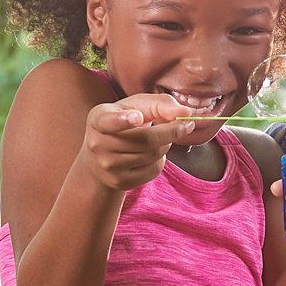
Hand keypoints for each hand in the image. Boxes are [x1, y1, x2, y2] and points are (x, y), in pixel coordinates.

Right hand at [75, 93, 193, 192]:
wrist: (100, 158)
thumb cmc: (124, 123)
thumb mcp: (136, 106)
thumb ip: (160, 104)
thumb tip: (185, 113)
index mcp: (98, 119)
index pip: (109, 120)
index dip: (123, 119)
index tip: (137, 117)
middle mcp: (98, 143)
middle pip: (145, 139)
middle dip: (171, 131)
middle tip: (187, 124)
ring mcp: (108, 166)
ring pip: (152, 154)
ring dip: (166, 144)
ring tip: (160, 137)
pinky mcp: (119, 182)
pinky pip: (153, 170)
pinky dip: (161, 159)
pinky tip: (152, 153)